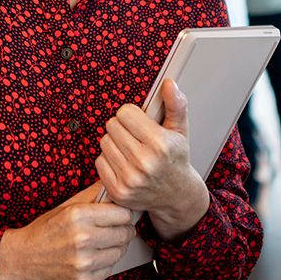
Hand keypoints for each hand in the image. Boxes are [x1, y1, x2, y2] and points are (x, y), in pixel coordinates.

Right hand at [0, 183, 135, 279]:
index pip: (123, 214)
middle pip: (125, 233)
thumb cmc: (44, 231)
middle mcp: (82, 239)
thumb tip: (115, 186)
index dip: (123, 215)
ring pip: (119, 252)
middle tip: (112, 231)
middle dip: (122, 231)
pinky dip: (103, 265)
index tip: (119, 216)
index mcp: (78, 215)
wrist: (20, 260)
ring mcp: (83, 263)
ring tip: (99, 245)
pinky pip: (109, 270)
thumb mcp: (66, 207)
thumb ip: (93, 195)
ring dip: (114, 248)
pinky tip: (90, 259)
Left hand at [97, 79, 208, 240]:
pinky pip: (99, 162)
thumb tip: (168, 83)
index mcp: (160, 144)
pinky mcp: (118, 191)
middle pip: (112, 126)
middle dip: (122, 127)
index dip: (132, 115)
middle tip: (135, 137)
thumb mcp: (180, 130)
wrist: (176, 195)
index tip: (141, 123)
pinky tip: (124, 164)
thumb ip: (175, 104)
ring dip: (115, 143)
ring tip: (130, 150)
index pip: (125, 112)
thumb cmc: (176, 159)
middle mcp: (144, 163)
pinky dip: (109, 160)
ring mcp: (130, 179)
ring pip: (104, 142)